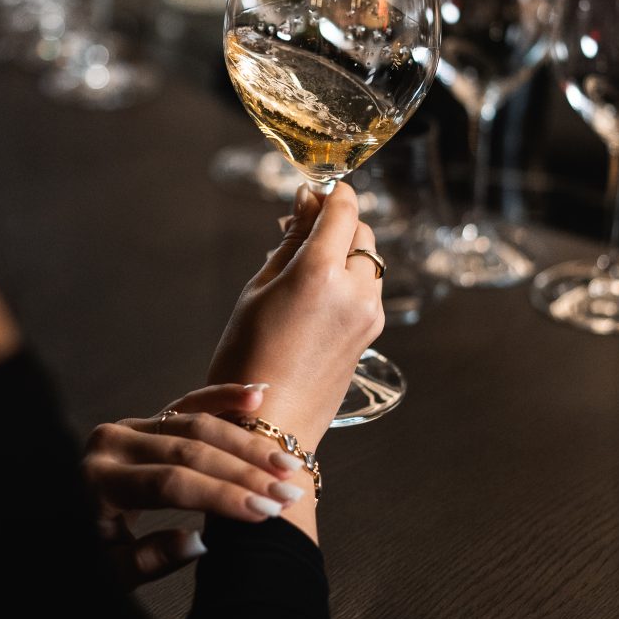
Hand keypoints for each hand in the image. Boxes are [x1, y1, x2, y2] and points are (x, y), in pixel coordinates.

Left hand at [83, 381, 311, 588]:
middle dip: (245, 471)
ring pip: (195, 424)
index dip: (222, 496)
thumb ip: (148, 560)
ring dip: (245, 441)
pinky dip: (223, 397)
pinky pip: (188, 404)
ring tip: (286, 462)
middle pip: (190, 449)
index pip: (172, 483)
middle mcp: (112, 444)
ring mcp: (129, 427)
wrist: (54, 523)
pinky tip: (258, 396)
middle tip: (288, 492)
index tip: (266, 512)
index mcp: (98, 482)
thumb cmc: (85, 556)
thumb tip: (201, 542)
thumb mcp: (107, 573)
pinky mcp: (144, 422)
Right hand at [206, 181, 383, 455]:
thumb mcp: (258, 291)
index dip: (331, 194)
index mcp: (320, 273)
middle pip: (361, 233)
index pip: (343, 211)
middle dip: (337, 223)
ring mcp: (368, 315)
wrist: (269, 427)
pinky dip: (350, 279)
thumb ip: (289, 242)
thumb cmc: (247, 359)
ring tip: (304, 265)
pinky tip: (316, 293)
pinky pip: (367, 290)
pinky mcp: (371, 335)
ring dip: (345, 252)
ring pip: (369, 262)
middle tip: (299, 228)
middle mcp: (354, 291)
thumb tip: (305, 201)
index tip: (314, 191)